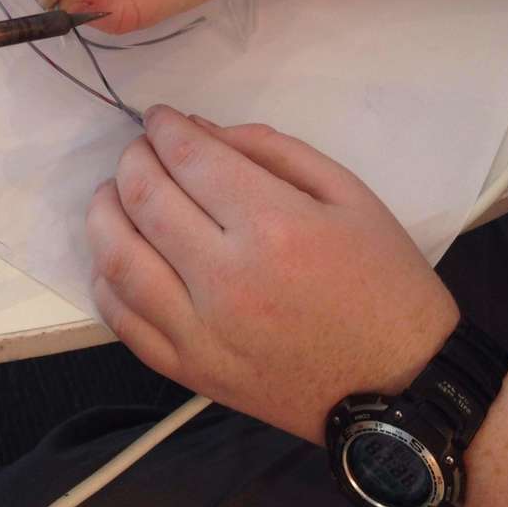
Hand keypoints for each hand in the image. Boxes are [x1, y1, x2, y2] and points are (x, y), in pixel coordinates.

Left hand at [86, 107, 459, 443]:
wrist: (402, 389)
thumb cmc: (384, 282)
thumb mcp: (347, 193)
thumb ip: (271, 150)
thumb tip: (200, 131)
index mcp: (274, 226)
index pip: (189, 158)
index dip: (164, 126)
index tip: (158, 116)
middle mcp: (227, 279)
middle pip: (145, 199)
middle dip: (134, 158)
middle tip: (141, 148)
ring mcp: (202, 332)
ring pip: (118, 259)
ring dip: (104, 212)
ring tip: (114, 193)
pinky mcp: (191, 372)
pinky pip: (124, 321)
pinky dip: (106, 279)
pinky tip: (114, 255)